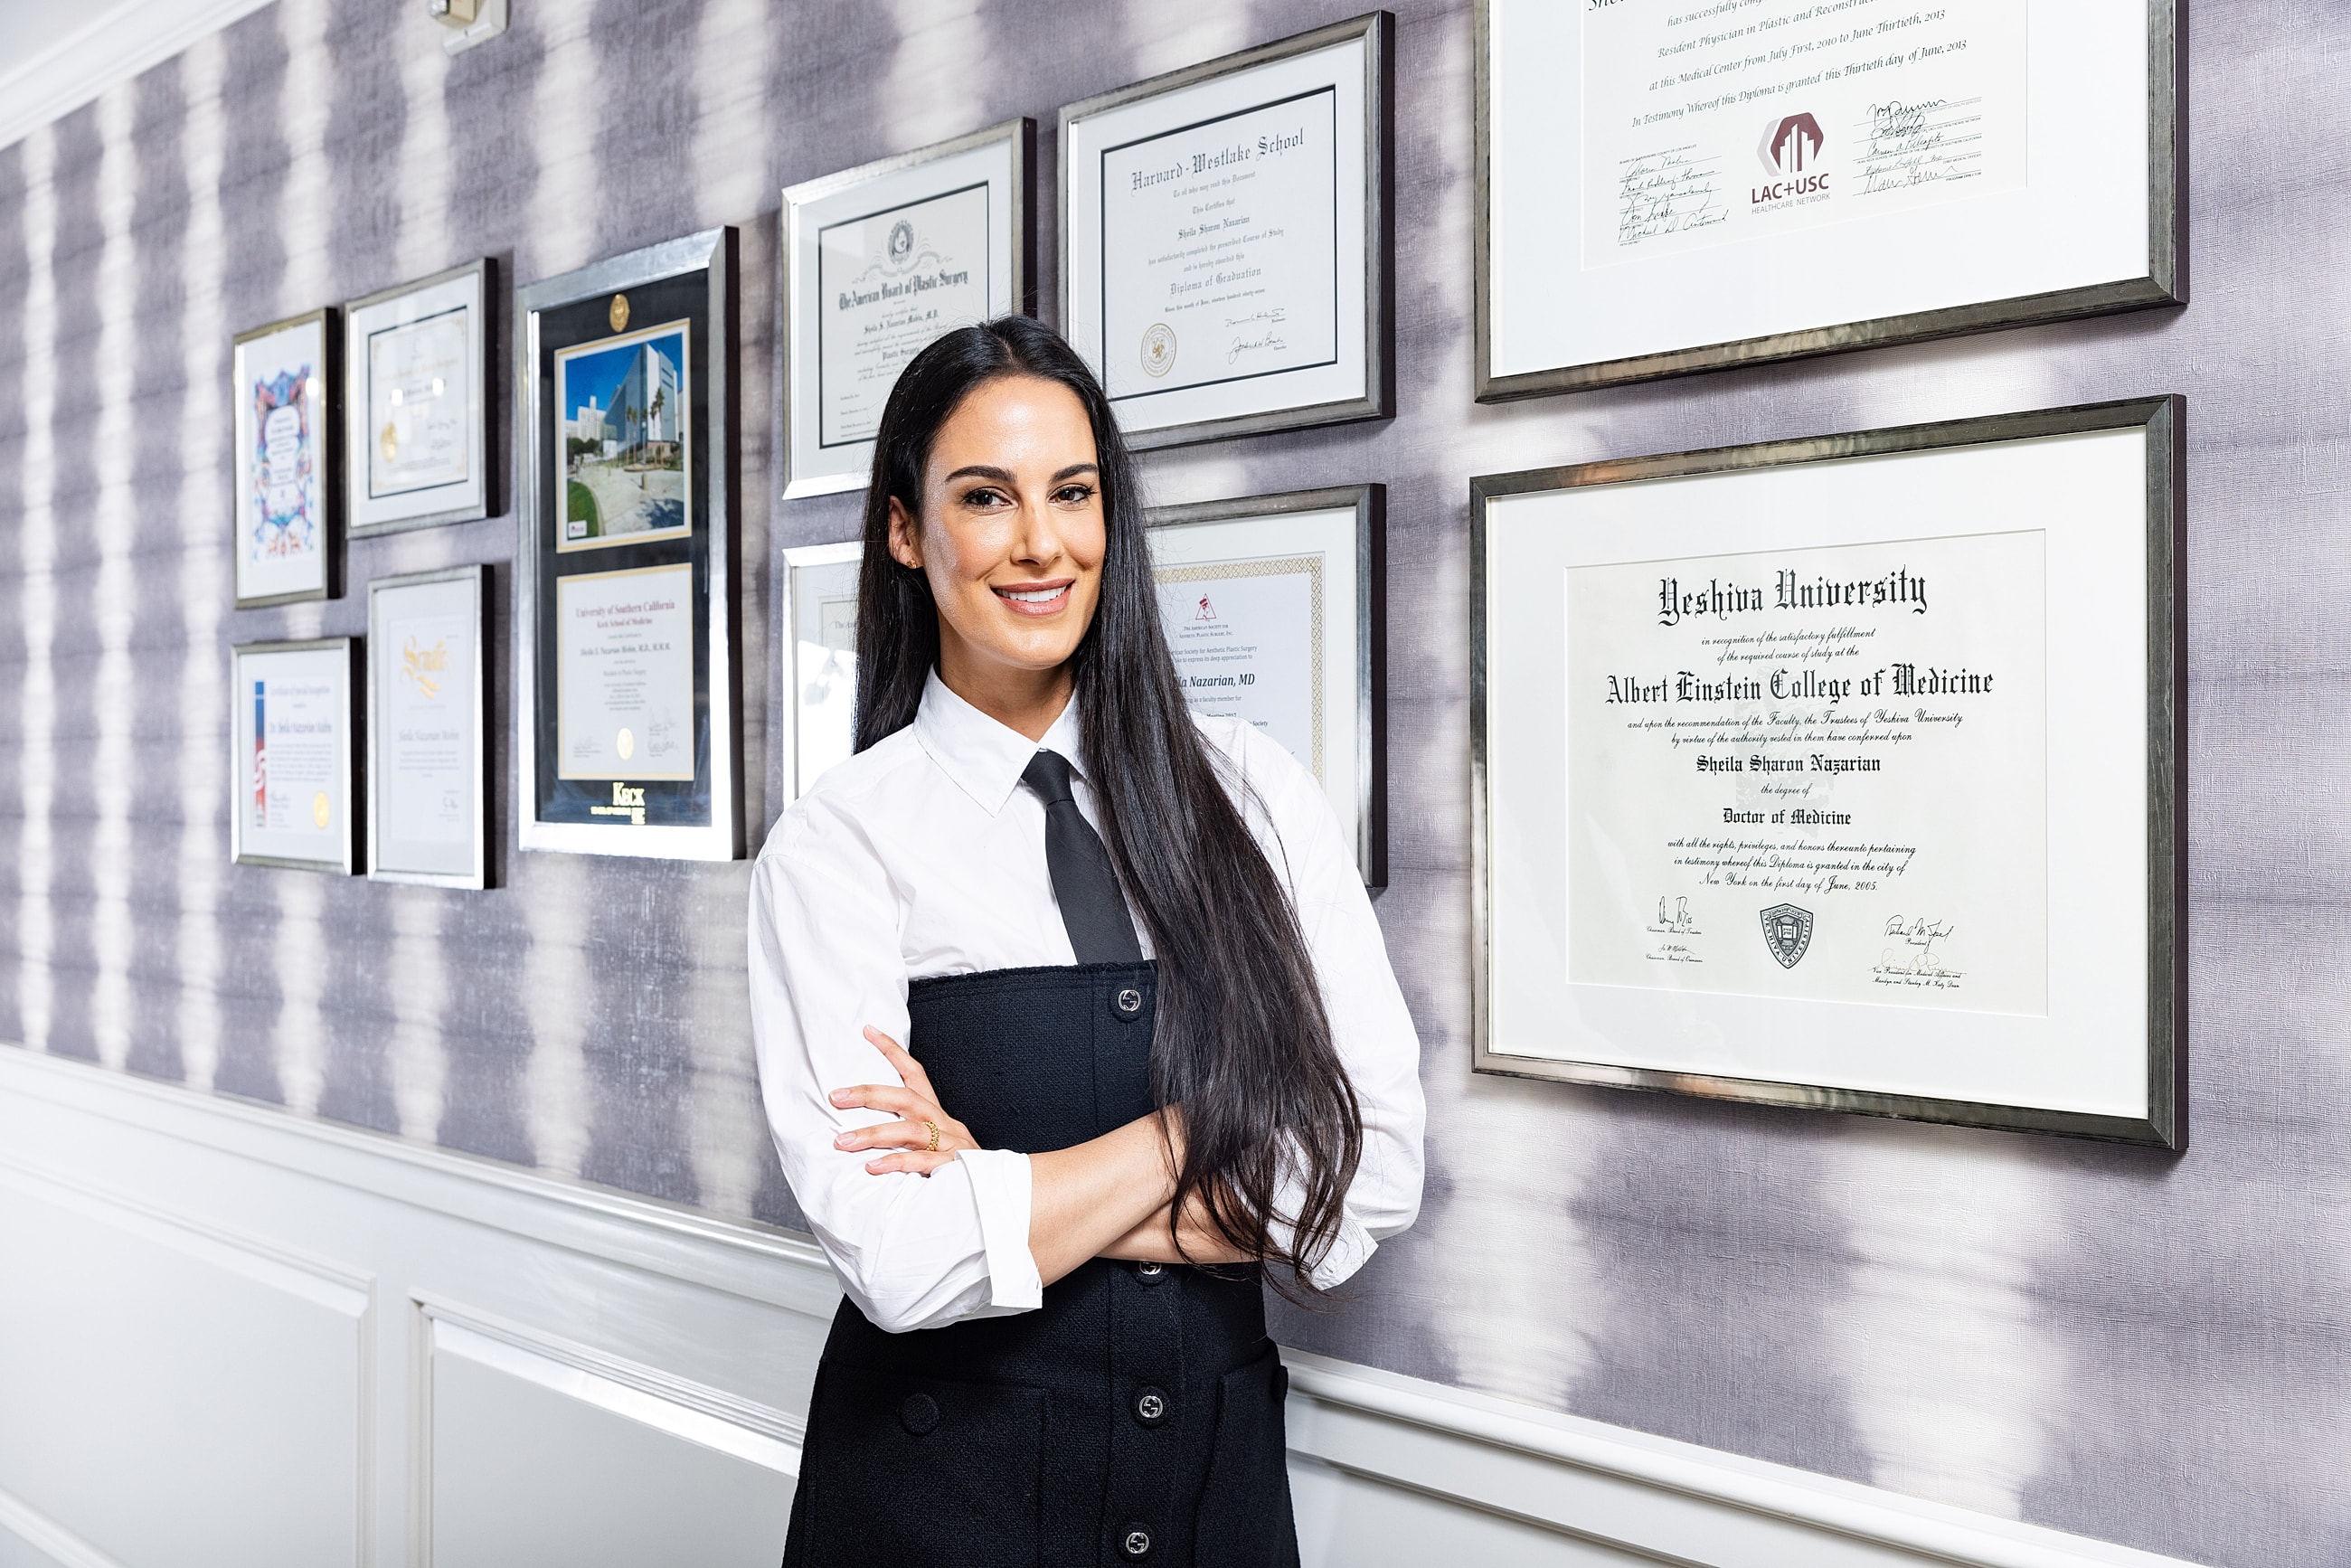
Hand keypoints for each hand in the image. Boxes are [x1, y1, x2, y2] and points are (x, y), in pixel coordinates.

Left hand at [829, 1026, 974, 1177]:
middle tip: (836, 1096)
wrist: (1000, 1187)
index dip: (892, 1051)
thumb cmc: (957, 1168)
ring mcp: (951, 1144)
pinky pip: (923, 1162)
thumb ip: (906, 1137)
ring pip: (910, 1131)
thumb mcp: (934, 1145)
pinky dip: (897, 1163)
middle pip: (906, 1098)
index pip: (914, 1074)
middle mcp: (944, 1123)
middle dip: (869, 1094)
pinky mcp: (954, 1167)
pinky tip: (872, 1168)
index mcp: (937, 1114)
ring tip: (842, 1141)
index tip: (867, 1030)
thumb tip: (862, 1130)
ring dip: (873, 1135)